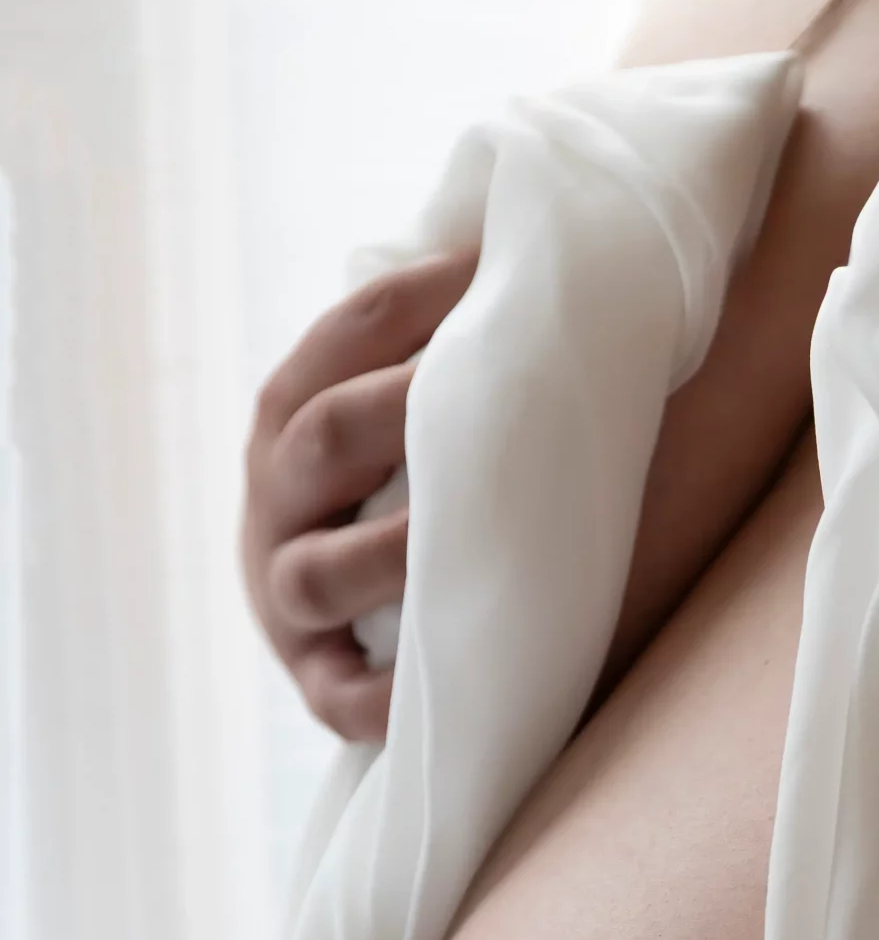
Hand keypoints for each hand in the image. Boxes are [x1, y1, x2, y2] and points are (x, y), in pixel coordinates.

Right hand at [242, 249, 476, 741]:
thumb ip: (455, 342)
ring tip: (462, 536)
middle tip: (501, 390)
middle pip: (328, 433)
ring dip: (388, 551)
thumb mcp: (408, 405)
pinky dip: (384, 697)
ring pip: (319, 570)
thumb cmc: (420, 481)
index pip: (351, 328)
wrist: (362, 620)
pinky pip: (341, 697)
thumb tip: (541, 241)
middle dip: (405, 406)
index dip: (427, 294)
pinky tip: (437, 683)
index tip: (510, 270)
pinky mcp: (318, 682)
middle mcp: (276, 493)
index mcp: (297, 405)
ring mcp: (287, 593)